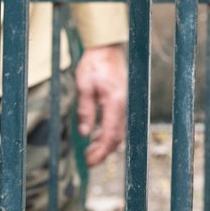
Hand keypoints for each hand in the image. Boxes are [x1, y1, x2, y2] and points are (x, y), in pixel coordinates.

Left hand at [74, 44, 127, 166]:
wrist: (107, 47)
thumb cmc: (95, 63)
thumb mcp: (84, 85)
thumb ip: (85, 110)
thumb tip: (85, 133)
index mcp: (115, 101)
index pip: (110, 135)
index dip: (100, 152)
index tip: (89, 162)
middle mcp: (124, 104)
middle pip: (117, 137)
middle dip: (104, 152)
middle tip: (88, 162)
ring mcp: (125, 103)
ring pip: (119, 131)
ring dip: (106, 144)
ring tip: (89, 151)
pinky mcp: (123, 101)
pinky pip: (118, 123)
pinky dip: (109, 133)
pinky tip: (97, 136)